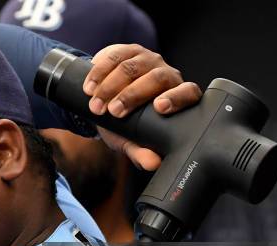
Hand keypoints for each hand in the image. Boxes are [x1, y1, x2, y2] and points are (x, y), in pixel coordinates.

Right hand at [83, 44, 201, 169]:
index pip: (187, 93)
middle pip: (156, 77)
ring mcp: (147, 59)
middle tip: (112, 111)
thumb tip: (153, 163)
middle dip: (131, 95)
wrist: (103, 103)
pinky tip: (89, 87)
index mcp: (176, 97)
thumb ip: (141, 152)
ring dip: (110, 87)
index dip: (176, 98)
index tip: (159, 107)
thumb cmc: (123, 124)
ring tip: (96, 105)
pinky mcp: (127, 50)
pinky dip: (98, 73)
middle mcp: (166, 74)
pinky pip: (114, 56)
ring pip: (132, 67)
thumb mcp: (130, 141)